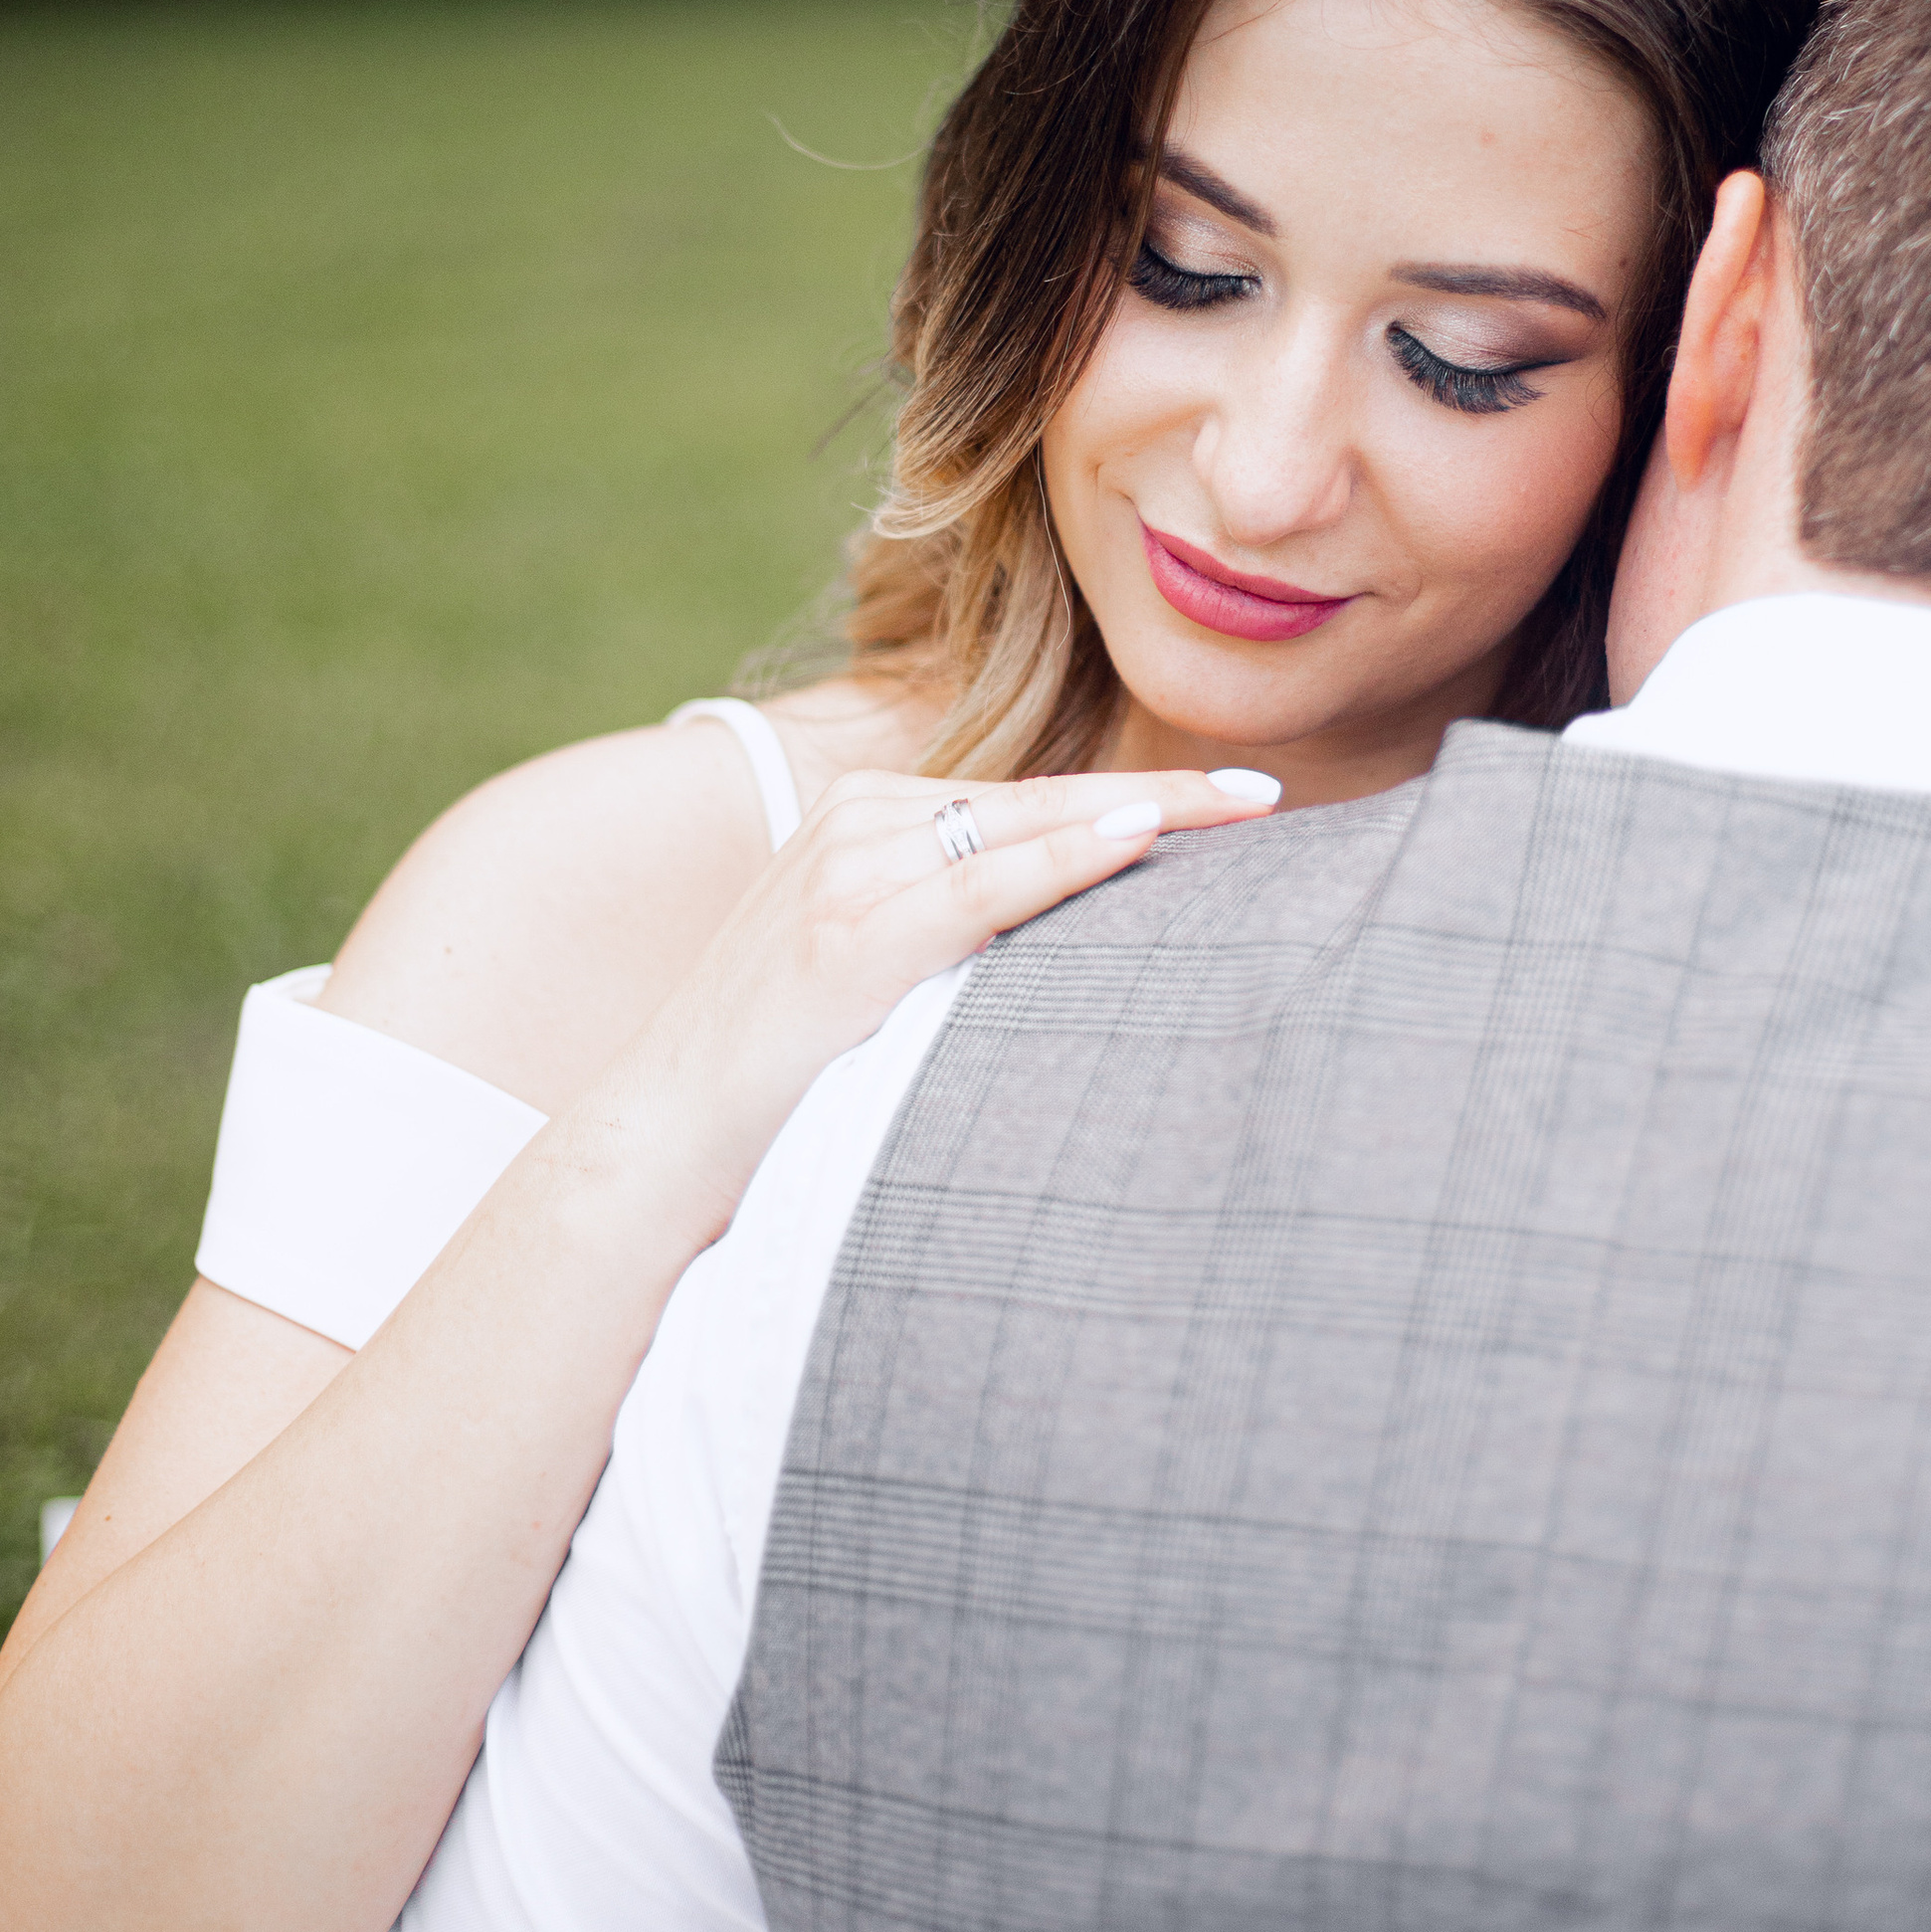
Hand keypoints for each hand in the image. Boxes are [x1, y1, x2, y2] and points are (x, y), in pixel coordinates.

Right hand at [621, 761, 1281, 1231]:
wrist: (662, 1138)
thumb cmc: (780, 1076)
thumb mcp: (873, 978)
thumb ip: (954, 939)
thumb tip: (1073, 964)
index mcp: (865, 822)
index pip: (1027, 802)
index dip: (1131, 800)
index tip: (1231, 798)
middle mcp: (856, 823)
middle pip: (1042, 798)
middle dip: (1163, 796)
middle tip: (1268, 793)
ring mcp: (849, 868)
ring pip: (1025, 823)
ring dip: (1141, 816)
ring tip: (1242, 808)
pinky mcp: (850, 931)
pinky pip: (985, 881)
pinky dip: (1068, 856)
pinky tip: (1142, 837)